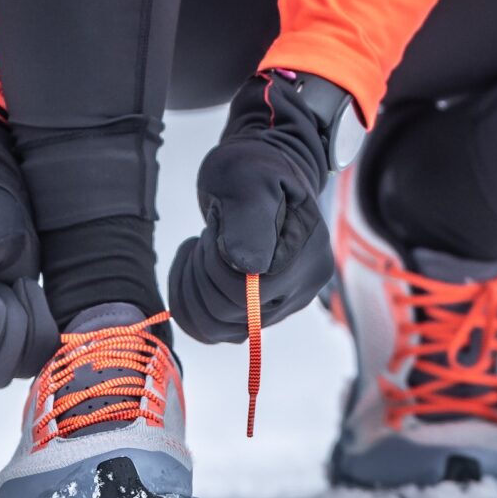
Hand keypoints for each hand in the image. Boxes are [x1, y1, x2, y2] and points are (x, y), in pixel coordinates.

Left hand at [167, 71, 344, 342]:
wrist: (258, 174)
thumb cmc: (254, 168)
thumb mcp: (249, 178)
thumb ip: (250, 219)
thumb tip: (249, 268)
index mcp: (306, 256)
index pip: (246, 292)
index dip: (215, 264)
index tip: (214, 228)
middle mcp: (301, 289)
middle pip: (229, 314)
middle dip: (200, 273)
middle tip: (204, 236)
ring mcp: (281, 305)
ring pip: (216, 328)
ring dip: (190, 289)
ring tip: (197, 251)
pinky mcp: (259, 312)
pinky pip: (214, 329)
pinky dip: (190, 302)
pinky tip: (193, 269)